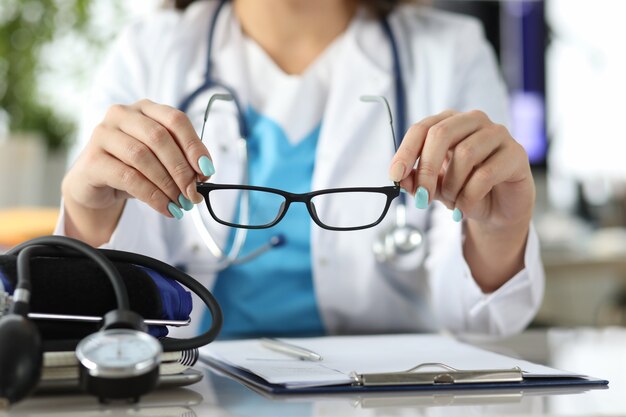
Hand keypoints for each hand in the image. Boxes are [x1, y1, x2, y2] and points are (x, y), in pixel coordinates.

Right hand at [62, 99, 214, 243]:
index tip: (207, 170)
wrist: (95, 184)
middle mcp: (122, 115)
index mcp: (145, 109)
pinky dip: (152, 196)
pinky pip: (128, 177)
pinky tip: (165, 208)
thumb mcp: (160, 160)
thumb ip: (182, 161)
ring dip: (167, 184)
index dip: (194, 146)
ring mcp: (103, 134)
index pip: (176, 120)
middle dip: (181, 169)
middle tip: (193, 193)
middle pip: (159, 137)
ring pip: (143, 157)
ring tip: (180, 203)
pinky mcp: (92, 159)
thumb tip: (204, 174)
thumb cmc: (132, 167)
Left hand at [388, 109, 534, 290]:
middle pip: (441, 134)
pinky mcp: (516, 154)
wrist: (499, 209)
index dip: (406, 151)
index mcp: (449, 123)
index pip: (422, 128)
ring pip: (464, 154)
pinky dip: (469, 197)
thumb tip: (400, 179)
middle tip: (422, 197)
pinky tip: (466, 207)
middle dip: (426, 169)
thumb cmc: (465, 189)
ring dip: (451, 186)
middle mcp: (473, 121)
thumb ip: (416, 181)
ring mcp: (497, 134)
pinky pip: (486, 174)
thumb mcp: (434, 187)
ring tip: (452, 202)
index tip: (394, 175)